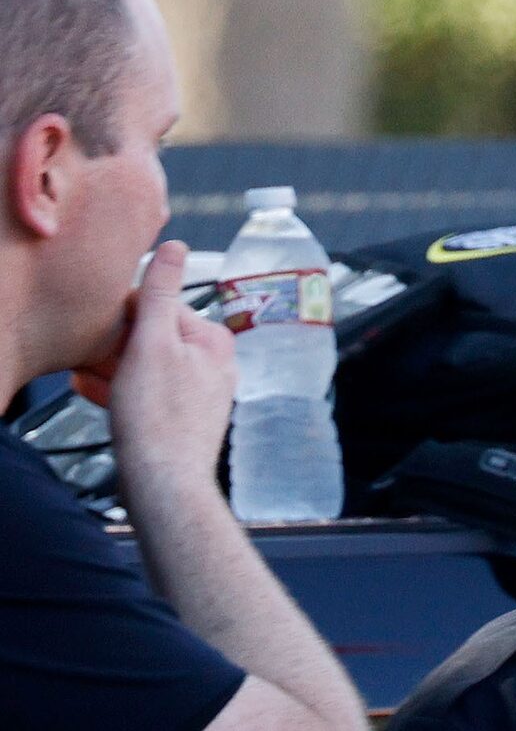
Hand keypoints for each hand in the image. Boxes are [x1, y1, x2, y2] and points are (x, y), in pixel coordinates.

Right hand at [92, 243, 236, 503]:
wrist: (163, 483)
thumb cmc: (157, 417)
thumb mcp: (153, 342)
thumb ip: (162, 293)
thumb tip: (175, 247)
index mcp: (214, 341)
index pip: (161, 306)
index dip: (123, 314)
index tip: (99, 326)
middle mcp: (216, 365)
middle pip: (153, 337)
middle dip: (115, 343)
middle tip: (86, 353)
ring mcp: (202, 393)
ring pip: (147, 366)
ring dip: (112, 366)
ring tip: (84, 373)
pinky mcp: (185, 418)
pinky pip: (149, 393)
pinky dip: (121, 390)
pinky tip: (95, 392)